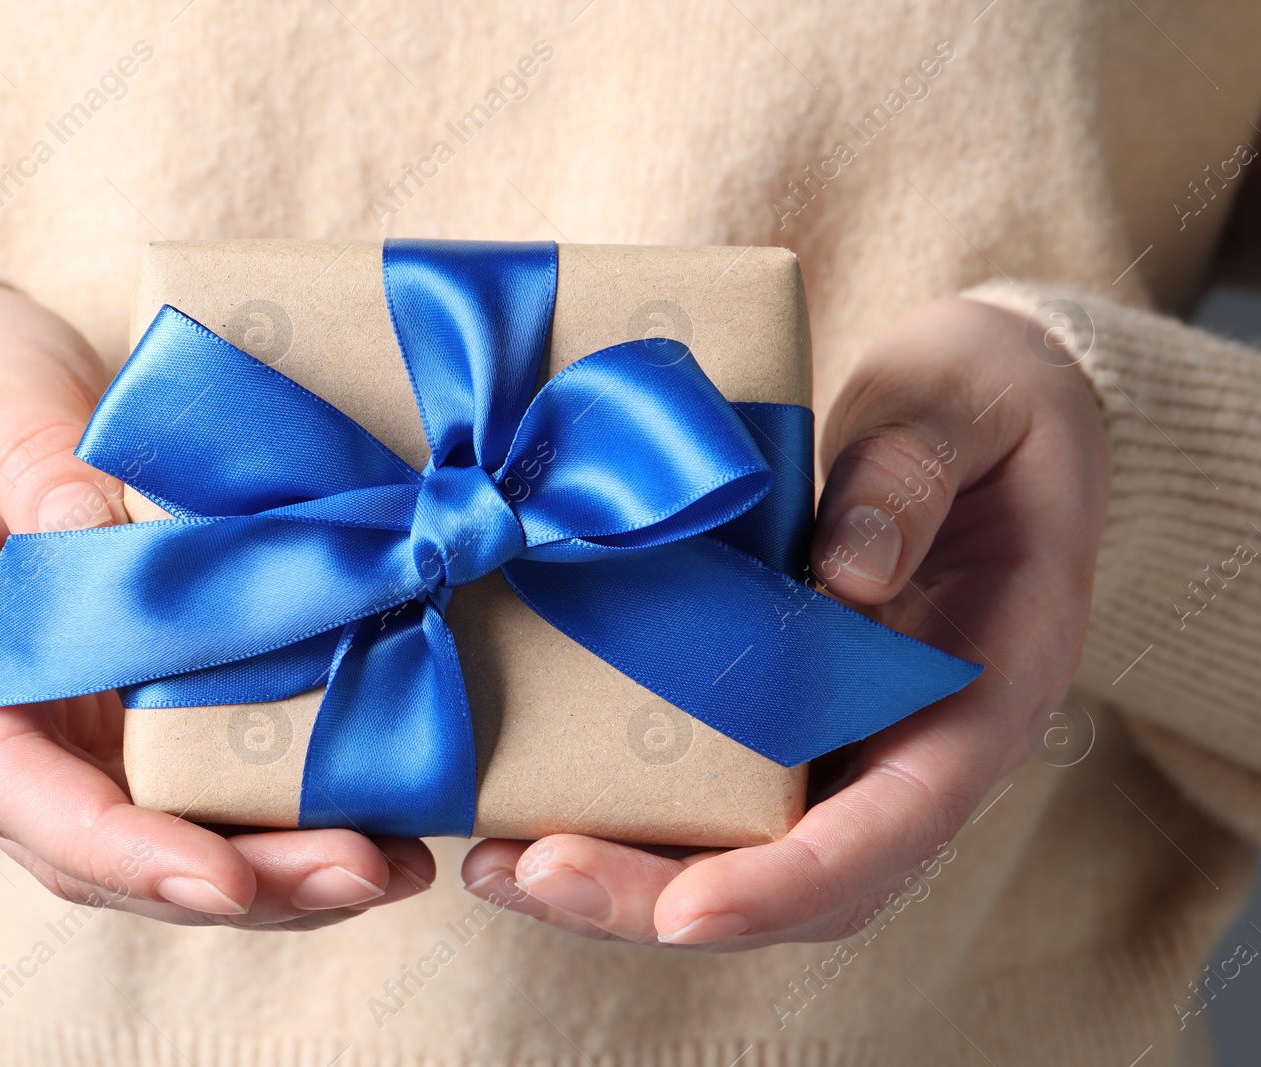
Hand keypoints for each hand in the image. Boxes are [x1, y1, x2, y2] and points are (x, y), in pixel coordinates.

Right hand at [0, 284, 432, 927]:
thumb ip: (39, 461)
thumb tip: (112, 542)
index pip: (9, 784)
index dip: (114, 846)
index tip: (220, 880)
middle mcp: (4, 713)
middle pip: (103, 845)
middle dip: (235, 881)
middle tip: (361, 873)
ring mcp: (75, 715)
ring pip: (167, 833)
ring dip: (281, 871)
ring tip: (398, 866)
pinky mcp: (141, 699)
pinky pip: (209, 777)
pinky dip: (291, 810)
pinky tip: (388, 815)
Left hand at [460, 297, 1108, 946]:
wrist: (983, 404)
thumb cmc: (988, 397)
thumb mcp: (965, 401)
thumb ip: (913, 475)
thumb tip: (845, 575)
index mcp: (985, 694)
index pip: (898, 825)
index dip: (791, 883)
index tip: (688, 914)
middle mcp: (914, 748)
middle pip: (801, 883)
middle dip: (663, 902)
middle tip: (534, 879)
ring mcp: (846, 742)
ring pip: (743, 859)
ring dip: (622, 881)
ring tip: (494, 865)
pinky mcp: (785, 718)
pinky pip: (709, 797)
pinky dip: (620, 818)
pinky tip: (519, 804)